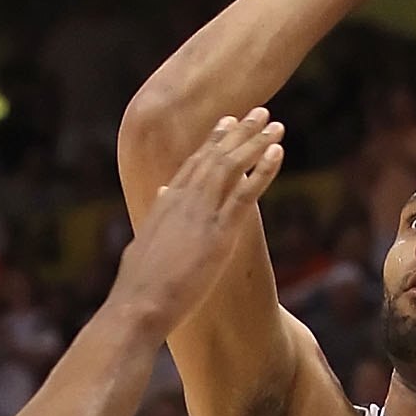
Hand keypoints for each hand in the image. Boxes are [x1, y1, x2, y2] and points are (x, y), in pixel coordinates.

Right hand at [112, 111, 286, 333]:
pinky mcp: (219, 233)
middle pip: (215, 156)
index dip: (213, 142)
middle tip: (259, 112)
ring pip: (232, 166)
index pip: (194, 163)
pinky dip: (263, 170)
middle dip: (239, 132)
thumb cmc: (138, 284)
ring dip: (256, 142)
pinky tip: (277, 152)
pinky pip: (246, 193)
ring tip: (275, 123)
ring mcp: (201, 213)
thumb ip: (157, 213)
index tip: (228, 123)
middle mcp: (184, 199)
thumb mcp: (145, 241)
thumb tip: (161, 192)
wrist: (138, 303)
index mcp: (167, 202)